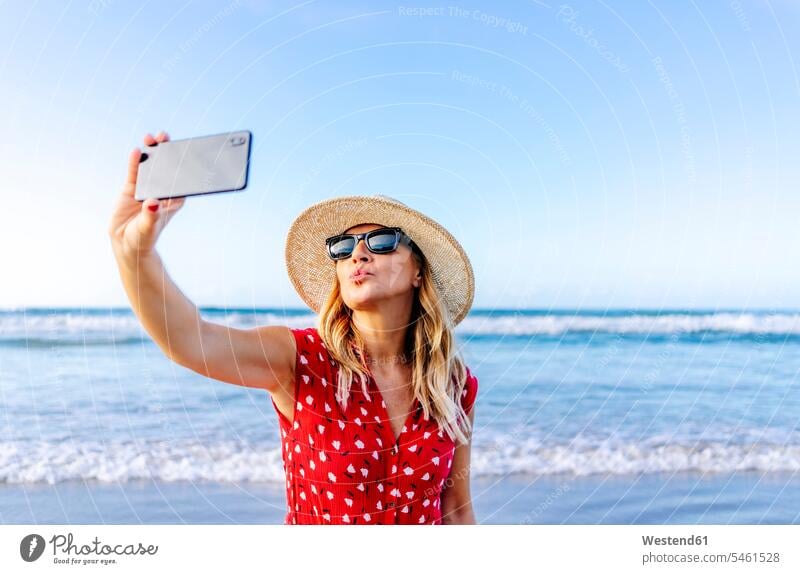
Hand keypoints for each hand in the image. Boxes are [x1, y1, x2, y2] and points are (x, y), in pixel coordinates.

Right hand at [108, 132, 185, 258]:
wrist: (126, 243)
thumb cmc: (143, 237)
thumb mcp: (148, 228)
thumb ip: (151, 216)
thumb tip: (153, 203)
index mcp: (173, 200)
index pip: (180, 179)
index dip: (182, 164)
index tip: (185, 150)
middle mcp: (162, 191)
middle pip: (166, 168)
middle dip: (167, 152)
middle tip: (165, 137)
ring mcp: (147, 187)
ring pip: (150, 166)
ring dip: (151, 152)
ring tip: (151, 138)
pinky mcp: (132, 188)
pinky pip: (134, 171)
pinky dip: (135, 161)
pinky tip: (136, 151)